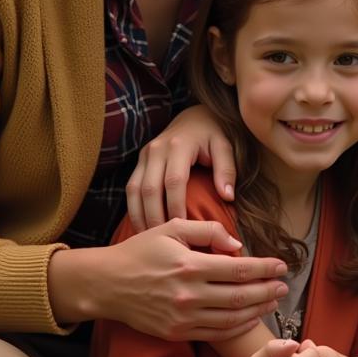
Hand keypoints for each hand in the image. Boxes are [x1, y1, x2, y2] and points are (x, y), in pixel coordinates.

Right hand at [50, 219, 287, 338]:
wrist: (106, 284)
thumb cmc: (141, 250)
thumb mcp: (172, 228)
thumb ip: (208, 231)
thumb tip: (237, 245)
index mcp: (190, 265)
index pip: (240, 269)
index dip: (265, 268)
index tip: (282, 266)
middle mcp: (189, 294)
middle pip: (241, 296)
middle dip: (267, 291)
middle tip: (284, 286)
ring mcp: (182, 317)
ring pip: (231, 318)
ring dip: (257, 311)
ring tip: (273, 302)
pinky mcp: (176, 332)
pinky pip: (215, 333)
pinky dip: (237, 327)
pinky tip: (250, 318)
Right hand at [126, 105, 237, 230]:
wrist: (194, 115)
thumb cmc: (213, 133)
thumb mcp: (225, 145)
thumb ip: (227, 169)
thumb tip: (227, 196)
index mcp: (179, 145)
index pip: (174, 181)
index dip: (176, 206)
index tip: (184, 228)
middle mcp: (157, 149)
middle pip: (150, 189)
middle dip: (155, 216)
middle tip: (164, 241)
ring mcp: (145, 154)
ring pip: (135, 190)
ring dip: (140, 215)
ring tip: (150, 238)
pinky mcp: (139, 160)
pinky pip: (130, 188)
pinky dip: (134, 208)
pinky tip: (141, 225)